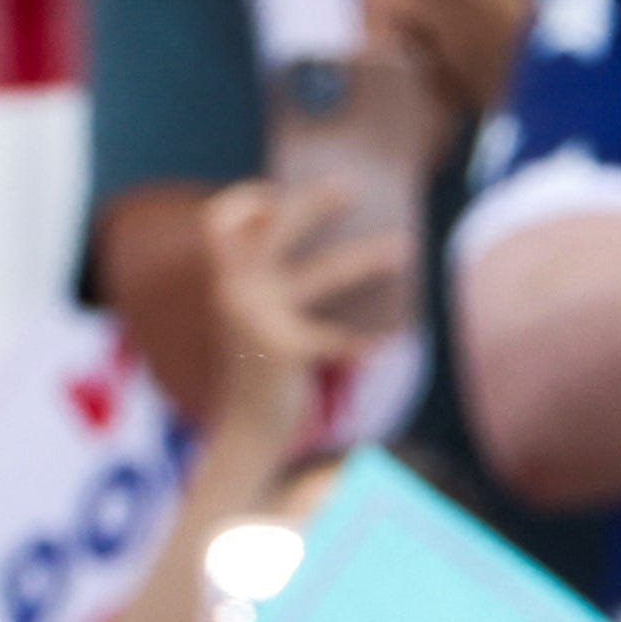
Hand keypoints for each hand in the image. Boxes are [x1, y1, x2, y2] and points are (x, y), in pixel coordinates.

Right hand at [201, 181, 416, 441]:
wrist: (247, 432)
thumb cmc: (265, 367)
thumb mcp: (260, 319)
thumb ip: (277, 285)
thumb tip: (349, 238)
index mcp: (224, 284)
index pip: (217, 224)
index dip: (243, 201)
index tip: (275, 195)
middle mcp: (234, 295)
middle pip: (275, 230)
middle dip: (313, 204)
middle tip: (352, 188)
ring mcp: (257, 321)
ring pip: (322, 274)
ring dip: (364, 258)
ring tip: (403, 249)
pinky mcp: (283, 351)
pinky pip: (336, 337)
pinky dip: (365, 339)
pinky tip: (391, 339)